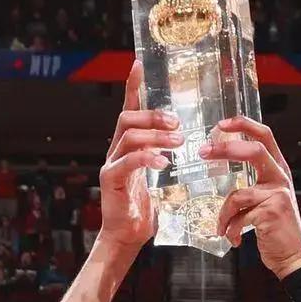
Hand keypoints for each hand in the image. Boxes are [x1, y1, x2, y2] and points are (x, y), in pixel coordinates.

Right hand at [97, 60, 180, 252]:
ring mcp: (111, 164)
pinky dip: (146, 158)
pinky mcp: (110, 180)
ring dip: (156, 136)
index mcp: (128, 146)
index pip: (129, 109)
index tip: (140, 64)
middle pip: (128, 118)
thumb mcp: (161, 180)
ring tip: (177, 142)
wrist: (126, 237)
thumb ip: (167, 160)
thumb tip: (190, 146)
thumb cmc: (145, 210)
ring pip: (130, 136)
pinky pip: (127, 162)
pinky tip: (162, 162)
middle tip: (177, 124)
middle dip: (153, 116)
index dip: (134, 86)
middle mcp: (116, 150)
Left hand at [200, 118, 300, 278]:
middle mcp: (281, 178)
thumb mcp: (268, 198)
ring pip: (238, 194)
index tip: (221, 125)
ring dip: (223, 214)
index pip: (264, 136)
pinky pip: (239, 217)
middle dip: (225, 149)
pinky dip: (231, 229)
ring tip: (221, 228)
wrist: (291, 257)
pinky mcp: (270, 213)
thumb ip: (254, 181)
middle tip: (203, 152)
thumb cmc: (275, 229)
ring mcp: (277, 195)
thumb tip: (224, 165)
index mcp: (279, 170)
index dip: (243, 125)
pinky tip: (233, 239)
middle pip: (253, 151)